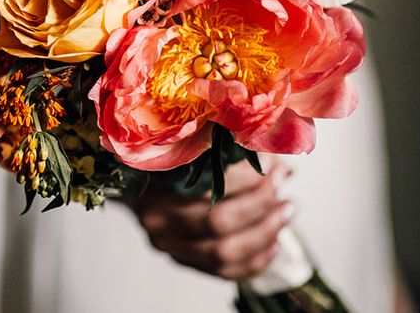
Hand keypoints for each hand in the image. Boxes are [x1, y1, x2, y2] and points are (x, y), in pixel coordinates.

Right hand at [133, 159, 293, 280]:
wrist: (134, 183)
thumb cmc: (166, 161)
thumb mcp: (190, 147)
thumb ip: (229, 151)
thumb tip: (278, 163)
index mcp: (157, 181)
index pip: (209, 183)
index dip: (248, 178)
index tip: (274, 167)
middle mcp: (158, 218)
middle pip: (218, 221)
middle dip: (260, 208)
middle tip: (284, 194)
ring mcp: (168, 244)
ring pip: (223, 253)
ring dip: (263, 235)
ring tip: (285, 214)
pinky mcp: (180, 260)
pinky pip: (223, 272)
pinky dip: (254, 261)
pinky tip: (273, 244)